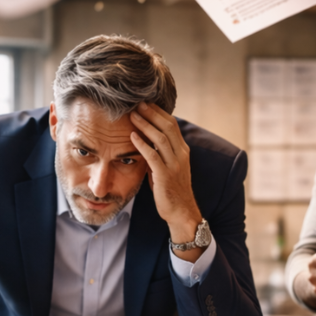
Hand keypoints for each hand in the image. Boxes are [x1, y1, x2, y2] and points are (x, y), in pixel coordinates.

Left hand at [128, 103, 201, 242]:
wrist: (182, 212)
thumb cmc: (172, 190)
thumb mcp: (168, 167)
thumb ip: (160, 154)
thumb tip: (145, 141)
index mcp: (183, 151)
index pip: (172, 125)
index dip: (158, 112)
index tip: (145, 103)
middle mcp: (181, 155)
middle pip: (168, 126)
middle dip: (152, 113)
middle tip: (137, 103)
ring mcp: (174, 165)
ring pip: (161, 138)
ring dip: (145, 125)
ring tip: (133, 115)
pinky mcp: (165, 176)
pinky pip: (153, 156)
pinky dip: (142, 144)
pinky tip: (132, 136)